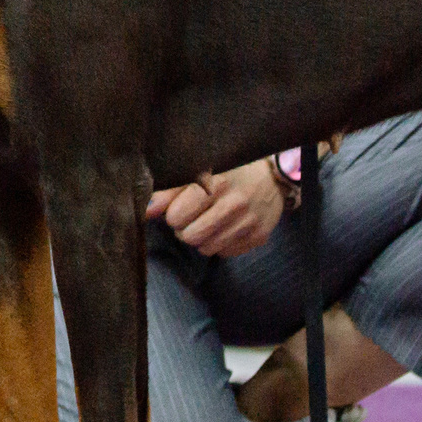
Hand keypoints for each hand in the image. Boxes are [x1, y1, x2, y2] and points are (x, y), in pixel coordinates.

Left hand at [147, 161, 286, 257]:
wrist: (273, 176)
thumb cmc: (230, 170)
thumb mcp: (199, 169)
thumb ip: (171, 190)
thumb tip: (148, 210)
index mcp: (218, 181)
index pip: (177, 216)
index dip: (174, 213)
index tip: (181, 206)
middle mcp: (236, 203)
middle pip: (190, 236)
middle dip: (185, 228)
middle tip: (193, 216)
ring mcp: (250, 222)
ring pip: (206, 248)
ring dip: (202, 237)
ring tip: (209, 220)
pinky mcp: (259, 236)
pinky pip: (224, 252)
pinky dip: (220, 242)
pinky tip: (226, 226)